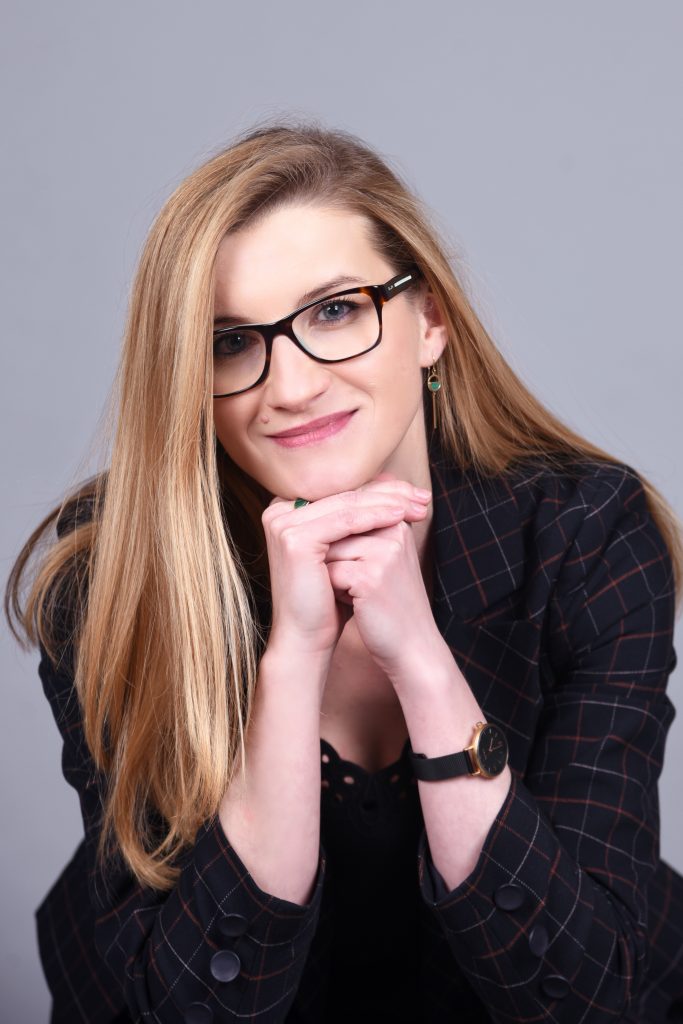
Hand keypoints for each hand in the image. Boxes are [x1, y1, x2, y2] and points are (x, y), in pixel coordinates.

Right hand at [262, 480, 430, 662]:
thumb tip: (393, 481)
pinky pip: (343, 521)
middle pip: (345, 495)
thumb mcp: (347, 551)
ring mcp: (282, 523)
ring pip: (347, 505)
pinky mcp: (294, 538)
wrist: (307, 637)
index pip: (343, 490)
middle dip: (389, 494)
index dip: (382, 488)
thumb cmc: (329, 598)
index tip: (416, 493)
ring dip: (387, 503)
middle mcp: (278, 511)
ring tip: (418, 506)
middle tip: (424, 496)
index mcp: (287, 509)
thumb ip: (360, 517)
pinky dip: (374, 517)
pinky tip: (399, 517)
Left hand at [324, 476, 442, 683]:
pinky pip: (329, 573)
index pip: (346, 513)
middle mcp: (393, 529)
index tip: (354, 569)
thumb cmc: (388, 602)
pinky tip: (355, 603)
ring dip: (332, 574)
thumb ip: (357, 533)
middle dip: (334, 559)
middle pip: (334, 531)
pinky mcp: (371, 575)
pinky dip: (334, 591)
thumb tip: (310, 513)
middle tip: (354, 584)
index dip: (339, 545)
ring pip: (328, 550)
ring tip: (358, 593)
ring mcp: (384, 551)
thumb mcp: (378, 560)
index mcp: (395, 520)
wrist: (412, 645)